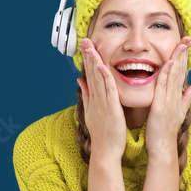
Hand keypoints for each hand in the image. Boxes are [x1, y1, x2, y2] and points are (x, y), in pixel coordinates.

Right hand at [76, 38, 126, 160]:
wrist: (105, 151)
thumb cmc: (103, 133)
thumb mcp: (92, 111)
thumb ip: (87, 94)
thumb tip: (80, 80)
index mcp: (94, 98)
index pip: (90, 75)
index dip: (88, 59)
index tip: (86, 45)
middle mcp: (96, 98)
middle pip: (91, 73)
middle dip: (88, 56)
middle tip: (84, 39)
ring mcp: (102, 103)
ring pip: (97, 79)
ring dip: (94, 62)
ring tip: (90, 47)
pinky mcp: (110, 109)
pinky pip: (108, 91)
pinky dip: (104, 78)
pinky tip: (102, 66)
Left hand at [145, 36, 190, 158]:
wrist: (163, 146)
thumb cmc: (166, 130)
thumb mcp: (179, 110)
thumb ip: (187, 96)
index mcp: (177, 96)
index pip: (181, 72)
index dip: (184, 57)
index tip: (186, 43)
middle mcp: (175, 96)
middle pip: (180, 71)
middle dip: (183, 53)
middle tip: (187, 38)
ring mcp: (169, 100)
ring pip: (174, 75)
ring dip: (177, 59)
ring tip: (181, 44)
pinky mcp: (161, 106)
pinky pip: (163, 86)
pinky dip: (167, 74)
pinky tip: (170, 62)